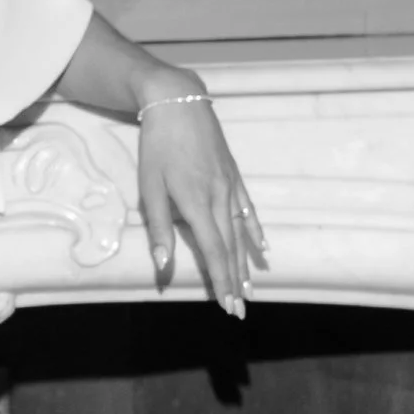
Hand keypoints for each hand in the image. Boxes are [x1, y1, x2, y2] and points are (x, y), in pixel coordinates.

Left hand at [134, 68, 267, 316]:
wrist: (178, 103)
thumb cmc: (157, 147)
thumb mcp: (150, 187)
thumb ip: (159, 228)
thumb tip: (163, 266)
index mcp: (197, 203)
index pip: (214, 252)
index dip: (221, 281)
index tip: (226, 306)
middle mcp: (219, 198)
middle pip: (231, 248)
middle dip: (235, 281)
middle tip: (240, 309)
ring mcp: (230, 186)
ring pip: (241, 232)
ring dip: (246, 262)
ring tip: (251, 288)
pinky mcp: (234, 174)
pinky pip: (248, 209)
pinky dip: (255, 230)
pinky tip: (263, 248)